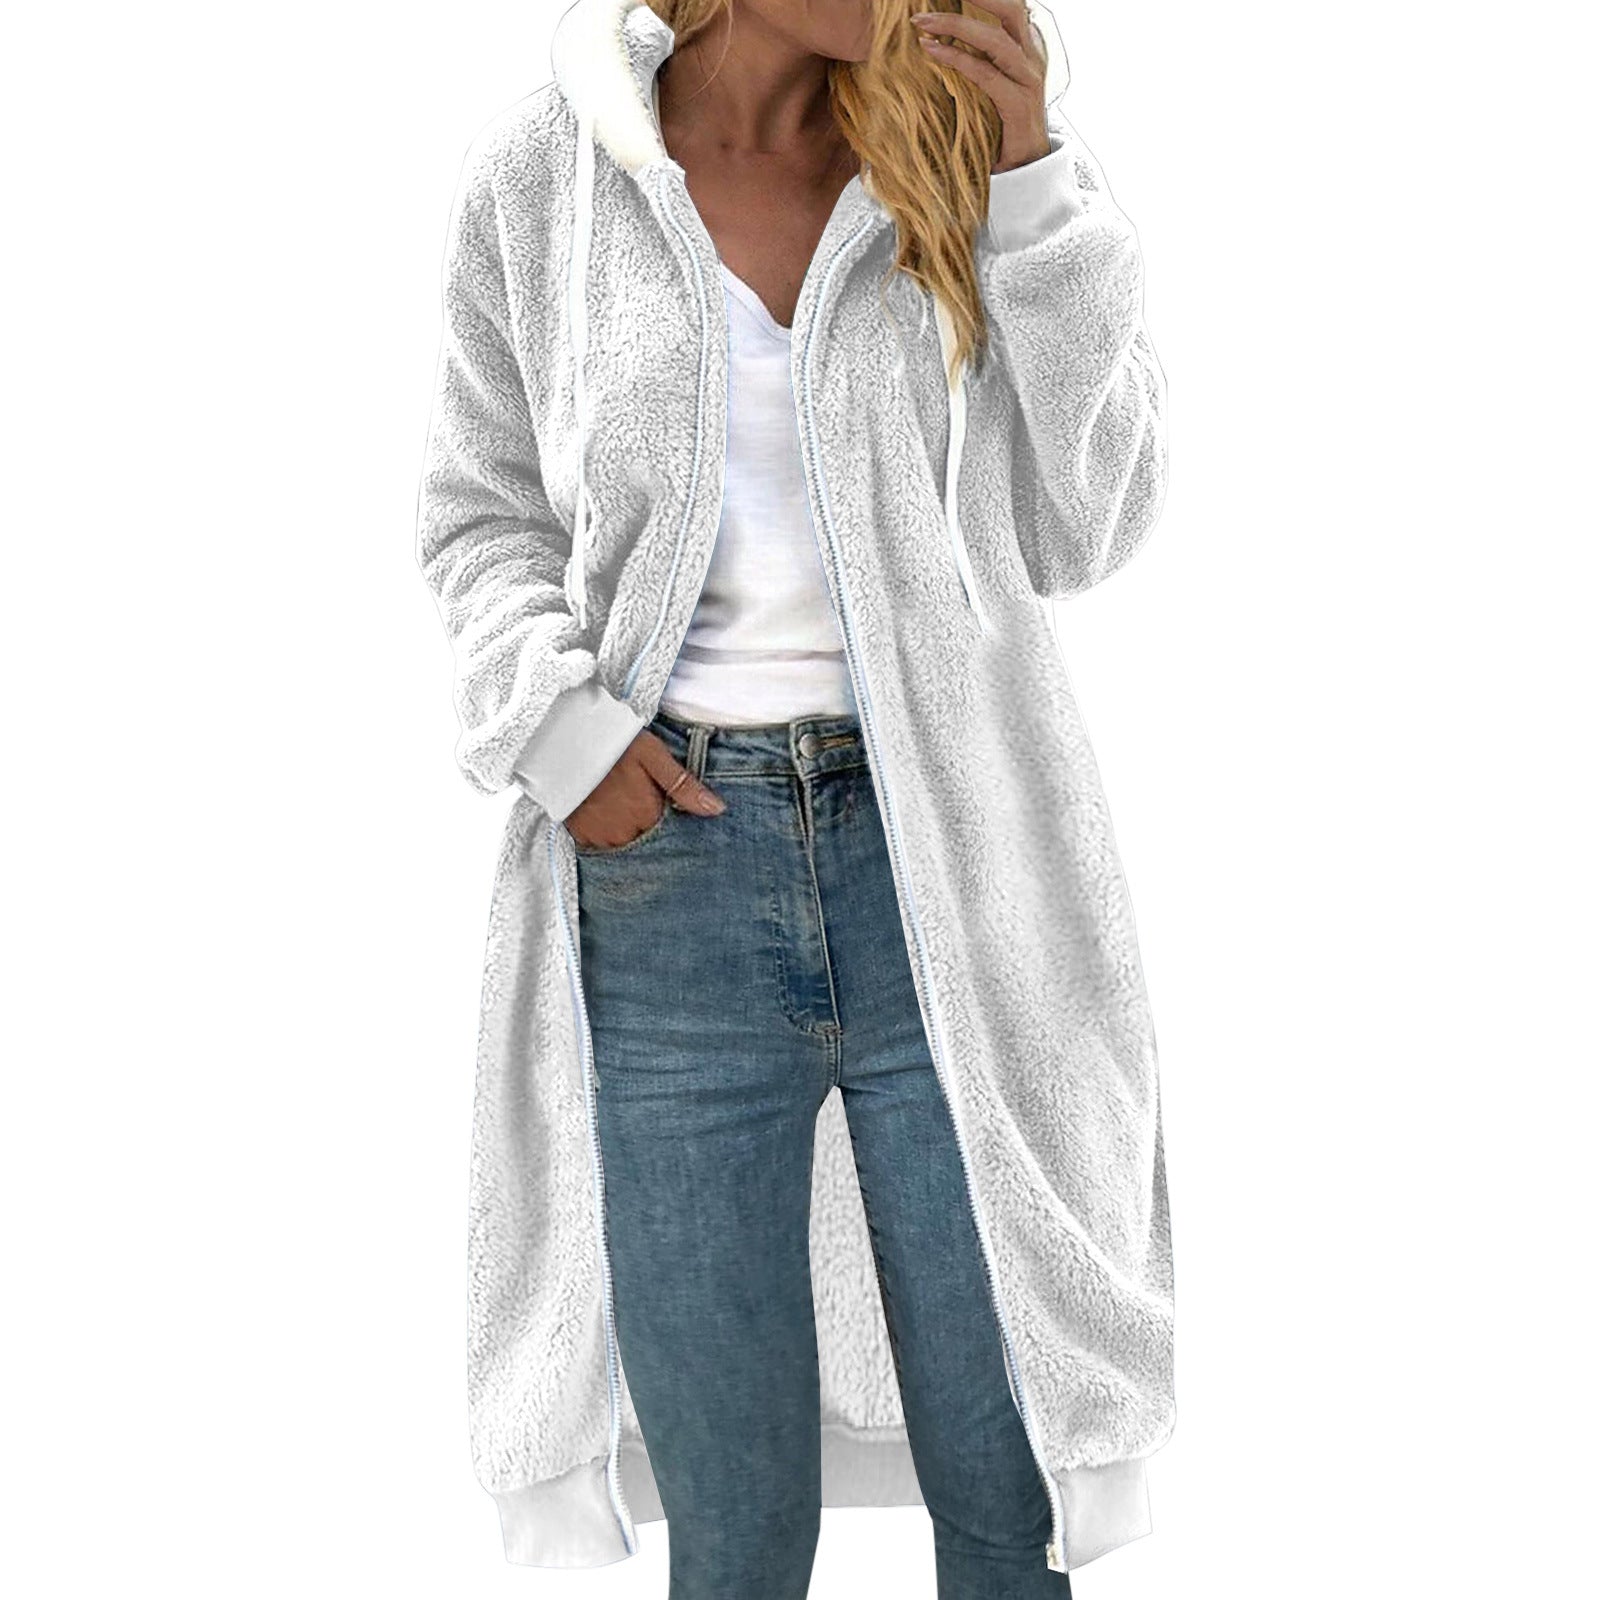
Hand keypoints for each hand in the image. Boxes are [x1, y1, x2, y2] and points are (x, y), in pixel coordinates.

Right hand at [566, 730, 725, 850]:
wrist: (564, 740)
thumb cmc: (613, 743)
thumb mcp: (654, 756)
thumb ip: (684, 786)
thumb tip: (716, 809)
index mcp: (647, 814)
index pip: (667, 831)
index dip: (663, 814)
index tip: (657, 800)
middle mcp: (624, 833)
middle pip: (644, 839)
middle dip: (644, 823)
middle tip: (634, 797)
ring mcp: (599, 837)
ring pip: (622, 843)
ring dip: (624, 830)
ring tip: (618, 803)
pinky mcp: (579, 835)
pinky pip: (598, 845)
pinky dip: (603, 832)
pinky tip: (603, 811)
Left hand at [910, 3, 1050, 173]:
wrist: (1024, 166)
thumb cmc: (1001, 124)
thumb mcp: (991, 81)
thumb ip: (980, 56)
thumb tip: (943, 36)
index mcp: (1028, 46)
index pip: (1012, 6)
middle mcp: (1032, 57)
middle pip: (1010, 9)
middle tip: (933, 1)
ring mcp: (1028, 80)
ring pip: (994, 40)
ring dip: (954, 25)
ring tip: (921, 22)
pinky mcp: (1018, 104)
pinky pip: (985, 74)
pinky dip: (955, 59)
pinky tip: (931, 50)